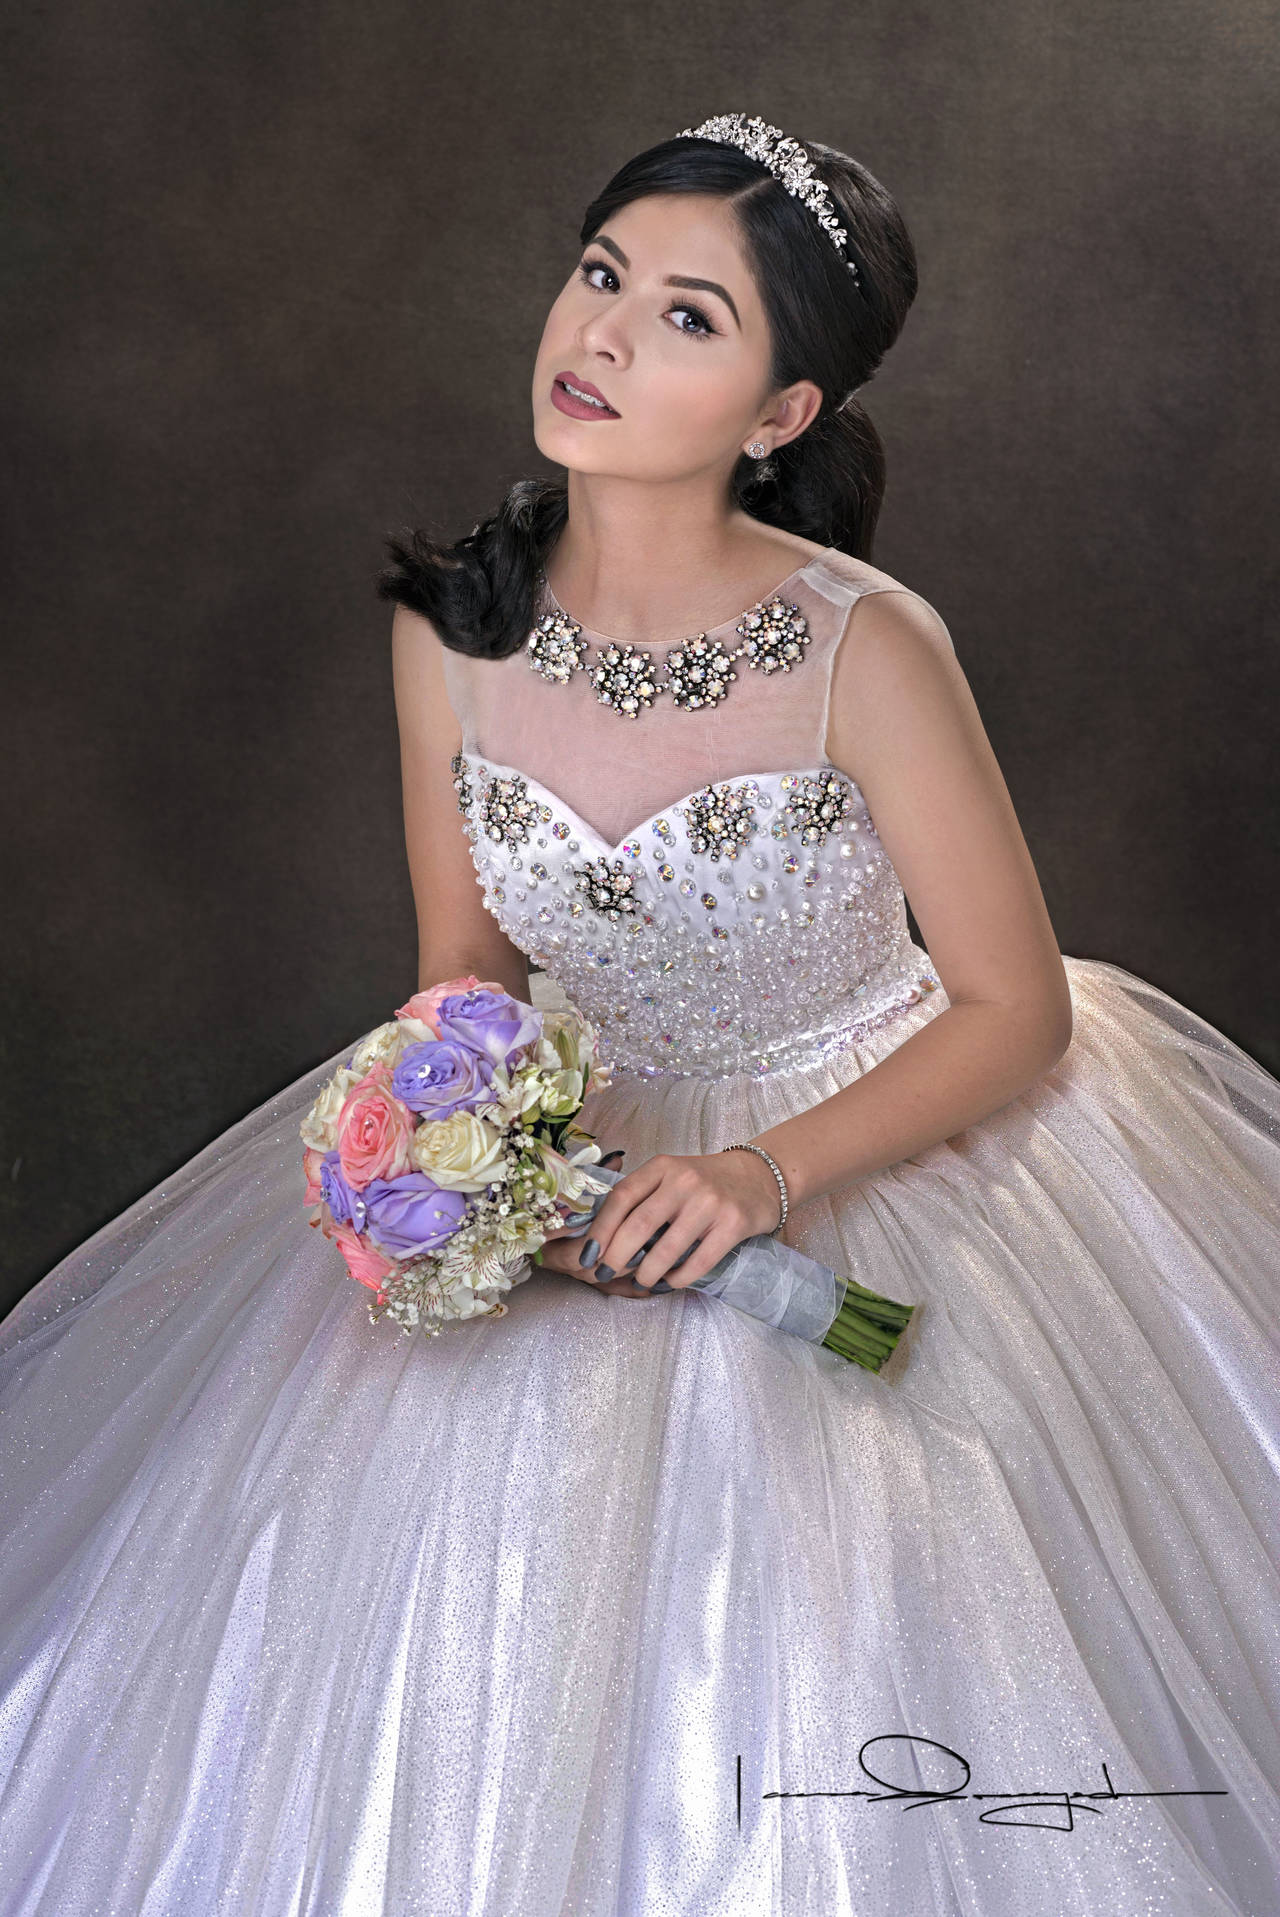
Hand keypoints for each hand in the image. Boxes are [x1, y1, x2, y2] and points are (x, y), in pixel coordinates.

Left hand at [535, 1147, 783, 1294]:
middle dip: (616, 1256)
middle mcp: (685, 1181)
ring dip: (647, 1273)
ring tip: (641, 1281)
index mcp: (662, 1166)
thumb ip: (642, 1198)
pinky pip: (699, 1261)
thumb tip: (603, 1240)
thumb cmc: (704, 1182)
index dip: (601, 1230)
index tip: (589, 1255)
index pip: (622, 1197)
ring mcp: (710, 1202)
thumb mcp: (670, 1176)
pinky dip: (678, 1278)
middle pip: (639, 1224)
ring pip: (667, 1248)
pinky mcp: (733, 1224)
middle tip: (606, 1274)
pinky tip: (669, 1282)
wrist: (759, 1178)